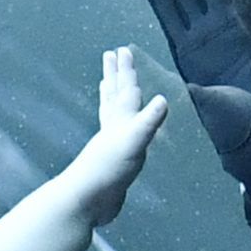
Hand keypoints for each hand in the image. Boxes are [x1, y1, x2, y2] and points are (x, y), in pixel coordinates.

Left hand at [54, 46, 168, 229]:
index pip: (125, 90)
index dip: (126, 71)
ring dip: (109, 96)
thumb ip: (147, 122)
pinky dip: (115, 125)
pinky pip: (115, 135)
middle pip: (113, 95)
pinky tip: (116, 129)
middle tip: (109, 55)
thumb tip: (163, 99)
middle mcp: (112, 128)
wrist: (88, 200)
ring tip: (106, 84)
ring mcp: (110, 144)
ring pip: (110, 113)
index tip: (123, 49)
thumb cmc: (109, 169)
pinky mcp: (111, 161)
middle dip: (114, 75)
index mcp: (119, 120)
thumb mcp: (134, 143)